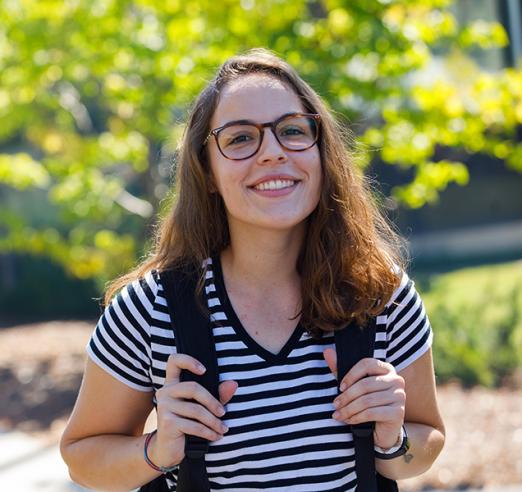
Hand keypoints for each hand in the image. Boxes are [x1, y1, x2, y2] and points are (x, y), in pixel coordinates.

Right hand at [149, 353, 237, 467]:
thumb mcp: (202, 407)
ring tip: (223, 428)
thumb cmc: (187, 424)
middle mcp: (165, 392)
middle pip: (193, 387)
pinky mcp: (167, 423)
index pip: (174, 361)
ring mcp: (164, 407)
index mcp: (172, 384)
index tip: (204, 370)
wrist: (168, 450)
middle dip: (213, 401)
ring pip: (196, 410)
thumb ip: (217, 394)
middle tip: (223, 413)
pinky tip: (216, 436)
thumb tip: (233, 384)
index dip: (188, 361)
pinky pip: (194, 425)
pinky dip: (208, 432)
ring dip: (214, 422)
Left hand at [323, 348, 404, 449]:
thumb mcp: (352, 385)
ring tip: (338, 414)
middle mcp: (396, 380)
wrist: (382, 429)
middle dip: (347, 396)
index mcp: (386, 369)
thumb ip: (340, 369)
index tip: (340, 387)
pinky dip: (357, 417)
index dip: (351, 375)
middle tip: (335, 404)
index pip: (367, 364)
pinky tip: (349, 420)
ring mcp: (399, 396)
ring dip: (349, 409)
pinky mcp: (398, 412)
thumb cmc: (367, 403)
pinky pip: (372, 413)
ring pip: (367, 400)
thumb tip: (327, 351)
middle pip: (365, 384)